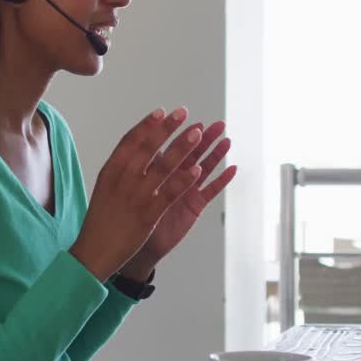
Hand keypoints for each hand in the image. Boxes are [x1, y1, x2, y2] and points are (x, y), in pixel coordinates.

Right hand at [70, 107, 205, 280]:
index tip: (162, 111)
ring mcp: (136, 197)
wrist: (93, 252)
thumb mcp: (105, 188)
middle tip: (184, 112)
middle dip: (168, 128)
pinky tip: (198, 170)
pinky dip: (184, 180)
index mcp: (110, 171)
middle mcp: (122, 180)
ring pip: (163, 167)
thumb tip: (134, 149)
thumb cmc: (100, 220)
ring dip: (182, 147)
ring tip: (198, 132)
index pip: (130, 141)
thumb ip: (120, 169)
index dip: (147, 125)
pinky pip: (170, 194)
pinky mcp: (148, 215)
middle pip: (149, 148)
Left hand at [128, 121, 235, 274]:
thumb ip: (143, 165)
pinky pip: (210, 191)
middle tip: (217, 125)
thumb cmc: (128, 214)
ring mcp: (185, 190)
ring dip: (215, 154)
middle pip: (191, 153)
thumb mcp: (131, 185)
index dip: (180, 132)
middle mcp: (173, 177)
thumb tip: (146, 141)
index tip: (188, 117)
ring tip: (226, 140)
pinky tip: (232, 169)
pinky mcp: (194, 206)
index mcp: (158, 169)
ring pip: (203, 168)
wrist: (132, 243)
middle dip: (204, 138)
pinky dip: (221, 180)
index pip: (171, 146)